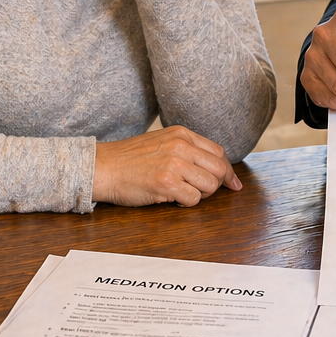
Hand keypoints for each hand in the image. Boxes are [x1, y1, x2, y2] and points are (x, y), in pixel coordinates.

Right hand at [93, 125, 241, 206]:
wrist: (103, 167)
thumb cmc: (129, 159)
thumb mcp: (161, 142)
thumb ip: (186, 149)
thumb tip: (215, 167)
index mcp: (181, 134)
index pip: (218, 152)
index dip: (226, 171)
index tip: (232, 183)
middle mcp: (181, 146)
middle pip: (218, 169)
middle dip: (216, 185)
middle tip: (202, 192)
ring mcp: (174, 164)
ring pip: (209, 186)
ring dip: (198, 194)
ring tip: (180, 192)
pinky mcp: (166, 183)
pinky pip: (193, 199)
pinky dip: (185, 203)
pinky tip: (170, 197)